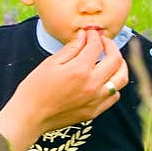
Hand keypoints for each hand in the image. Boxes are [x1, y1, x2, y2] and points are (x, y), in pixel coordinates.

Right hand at [0, 28, 127, 150]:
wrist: (30, 116)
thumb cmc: (35, 89)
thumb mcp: (50, 63)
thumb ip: (71, 48)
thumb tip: (84, 36)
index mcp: (79, 70)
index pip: (96, 46)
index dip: (94, 36)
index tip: (90, 33)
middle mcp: (92, 85)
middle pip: (116, 60)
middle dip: (111, 46)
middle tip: (103, 42)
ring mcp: (95, 100)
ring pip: (121, 79)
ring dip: (119, 66)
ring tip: (111, 60)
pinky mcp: (94, 112)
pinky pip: (114, 96)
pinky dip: (113, 85)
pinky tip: (104, 80)